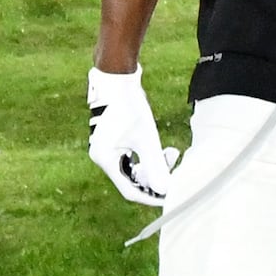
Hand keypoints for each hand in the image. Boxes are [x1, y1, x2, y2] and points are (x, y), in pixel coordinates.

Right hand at [86, 68, 172, 207]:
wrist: (117, 80)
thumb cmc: (129, 106)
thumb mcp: (146, 137)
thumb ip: (154, 165)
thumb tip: (164, 190)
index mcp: (105, 159)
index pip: (129, 190)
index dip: (150, 195)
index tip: (169, 195)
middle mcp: (102, 157)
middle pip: (131, 180)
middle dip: (155, 176)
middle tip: (173, 162)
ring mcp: (106, 149)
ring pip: (133, 169)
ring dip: (153, 165)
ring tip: (171, 152)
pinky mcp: (113, 141)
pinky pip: (131, 158)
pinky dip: (146, 157)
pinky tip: (161, 149)